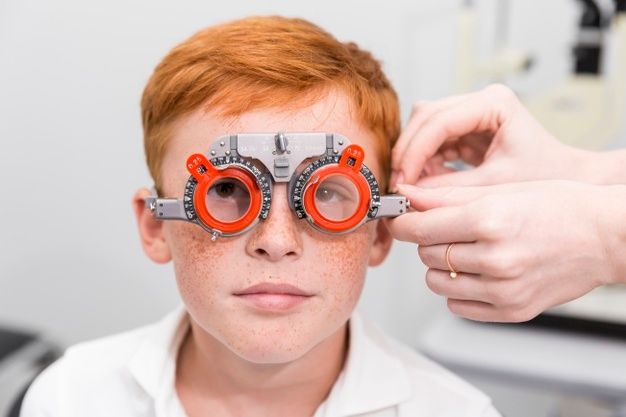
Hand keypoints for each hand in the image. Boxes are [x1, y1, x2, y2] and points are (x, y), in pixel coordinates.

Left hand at [386, 181, 625, 321]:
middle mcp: (495, 258)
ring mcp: (504, 290)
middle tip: (448, 229)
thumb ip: (447, 196)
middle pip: (425, 254)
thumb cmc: (560, 206)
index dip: (402, 223)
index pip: (418, 229)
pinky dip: (458, 290)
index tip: (401, 219)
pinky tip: (478, 272)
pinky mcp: (512, 311)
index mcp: (489, 220)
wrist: (606, 237)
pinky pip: (457, 306)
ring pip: (436, 282)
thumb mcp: (502, 189)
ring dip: (441, 266)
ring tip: (466, 250)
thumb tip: (407, 196)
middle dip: (428, 240)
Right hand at [390, 84, 587, 189]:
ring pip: (423, 127)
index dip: (415, 150)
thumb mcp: (495, 185)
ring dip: (413, 156)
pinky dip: (423, 162)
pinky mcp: (465, 131)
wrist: (567, 179)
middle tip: (398, 182)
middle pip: (425, 117)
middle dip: (408, 150)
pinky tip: (423, 182)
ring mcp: (471, 115)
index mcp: (494, 103)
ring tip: (409, 185)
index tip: (402, 178)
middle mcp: (480, 102)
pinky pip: (432, 142)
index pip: (440, 120)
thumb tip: (409, 193)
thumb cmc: (545, 176)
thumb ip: (449, 189)